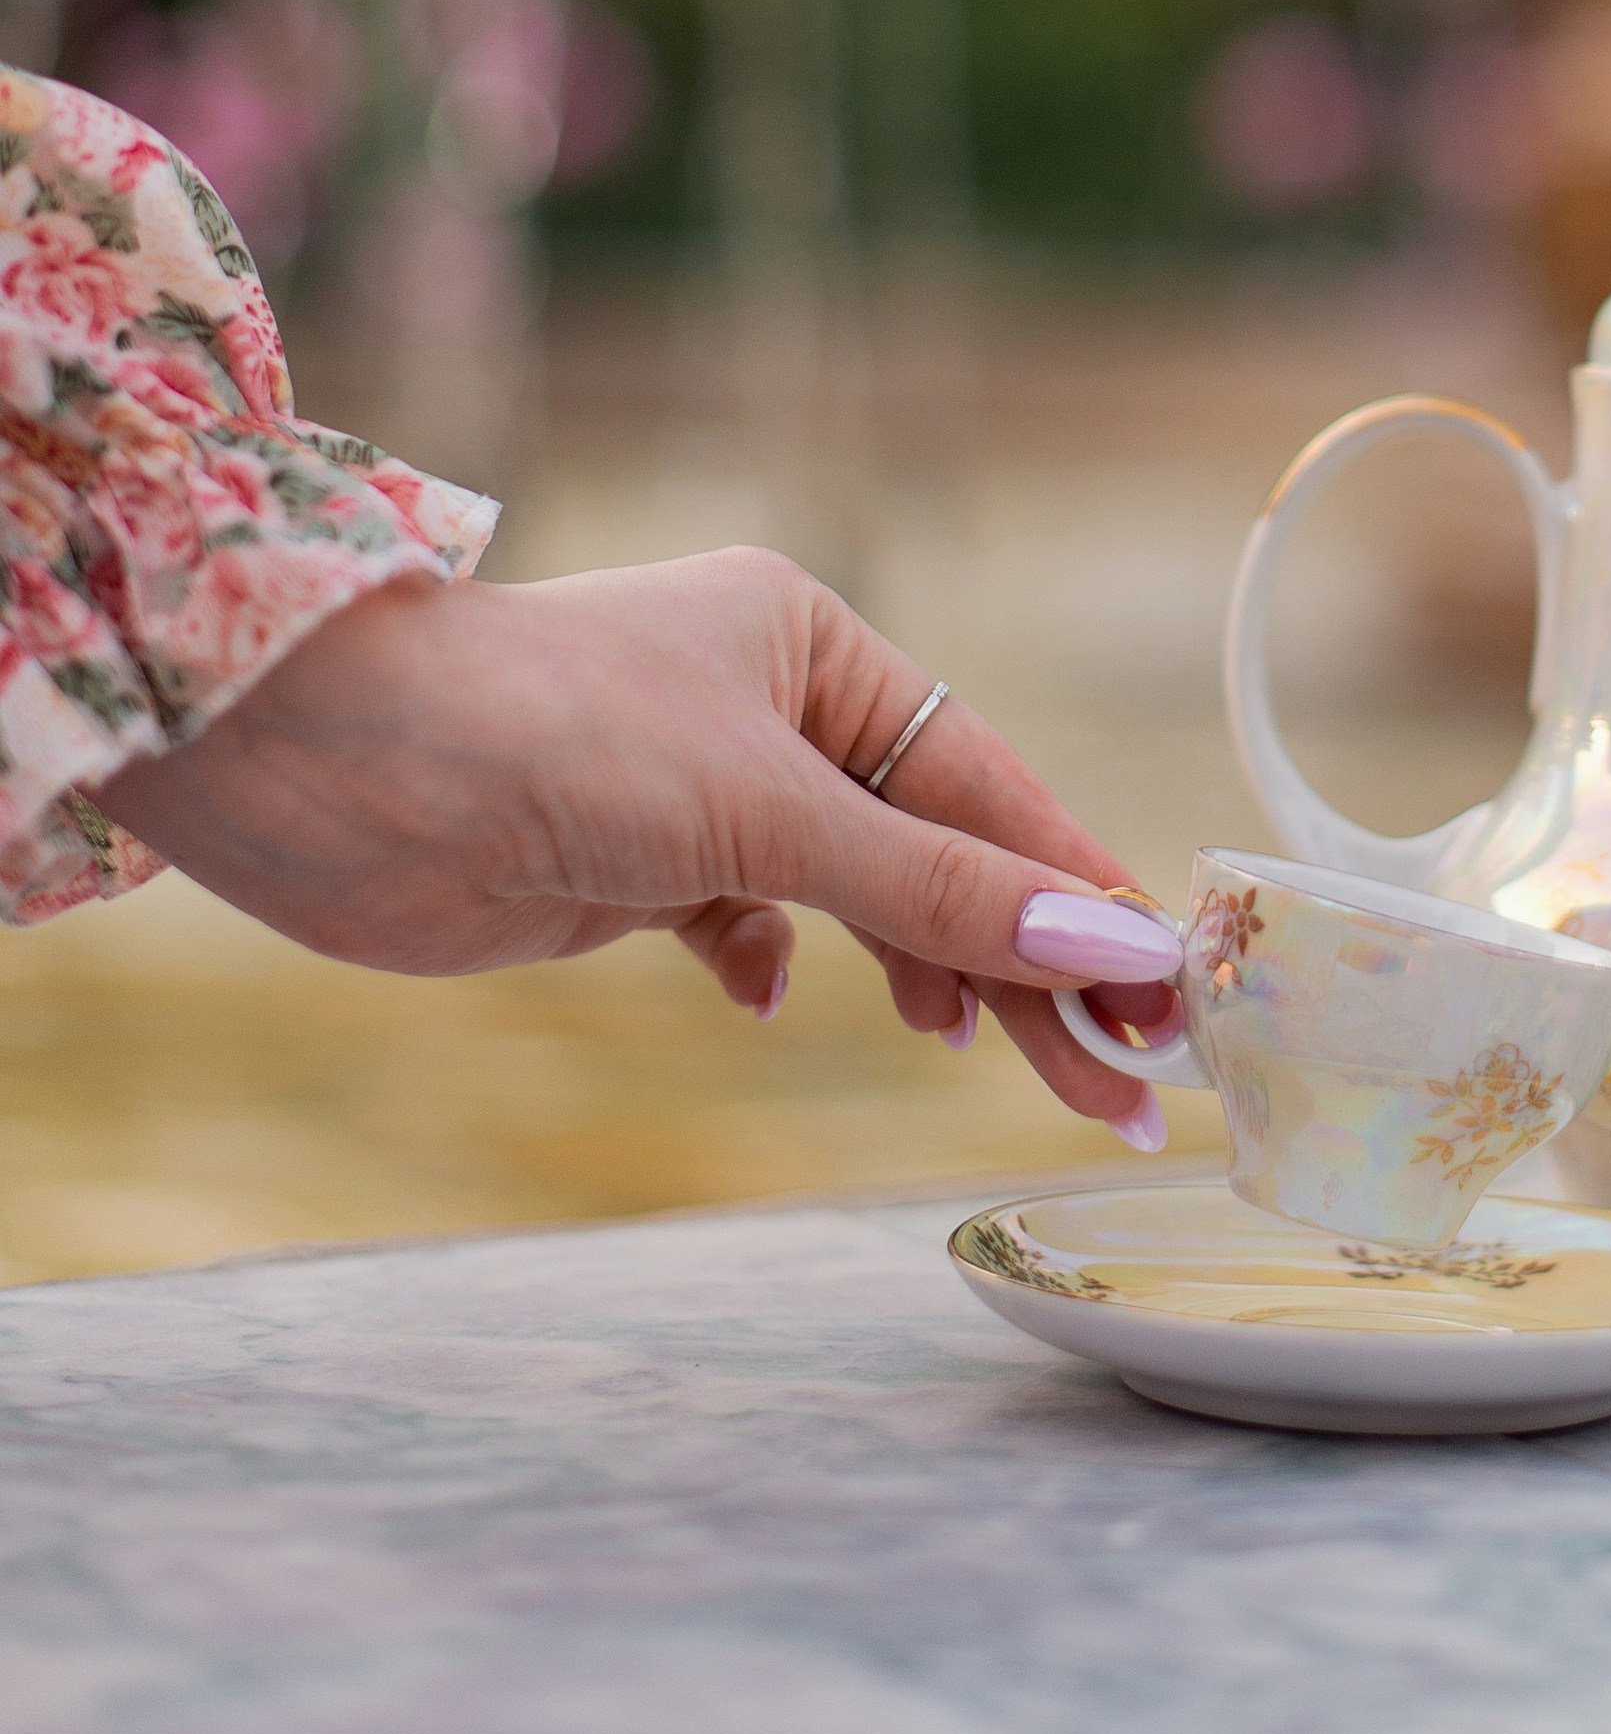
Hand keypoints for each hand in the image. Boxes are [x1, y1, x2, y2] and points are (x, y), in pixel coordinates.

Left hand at [104, 551, 1178, 1140]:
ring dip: (923, 976)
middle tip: (1119, 1087)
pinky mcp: (628, 863)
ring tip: (988, 1060)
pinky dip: (772, 963)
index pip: (986, 788)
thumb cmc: (549, 731)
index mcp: (816, 646)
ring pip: (854, 896)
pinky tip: (775, 1000)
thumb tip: (1107, 950)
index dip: (1076, 895)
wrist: (325, 766)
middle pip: (935, 853)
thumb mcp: (769, 811)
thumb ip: (938, 893)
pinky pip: (746, 919)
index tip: (1164, 997)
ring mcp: (696, 789)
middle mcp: (767, 707)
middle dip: (1022, 965)